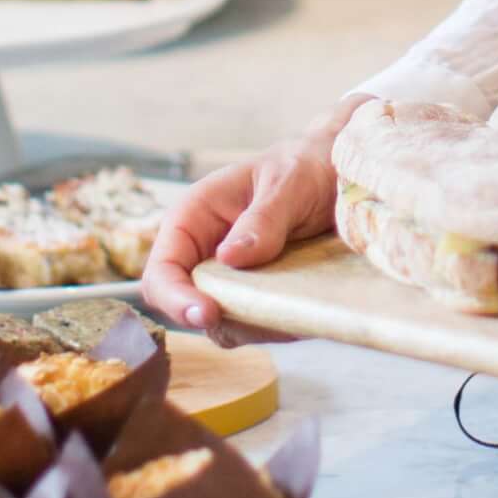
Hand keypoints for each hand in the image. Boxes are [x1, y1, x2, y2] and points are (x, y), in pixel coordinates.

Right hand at [143, 127, 341, 338]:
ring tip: (290, 304)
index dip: (174, 297)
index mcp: (193, 218)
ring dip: (251, 325)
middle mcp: (201, 255)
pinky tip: (297, 309)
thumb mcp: (288, 184)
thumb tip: (228, 257)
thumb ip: (262, 218)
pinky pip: (250, 328)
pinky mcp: (252, 299)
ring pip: (219, 325)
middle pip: (183, 307)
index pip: (162, 270)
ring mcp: (226, 280)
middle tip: (261, 316)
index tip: (208, 312)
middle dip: (217, 319)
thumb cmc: (304, 169)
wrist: (335, 179)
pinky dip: (271, 327)